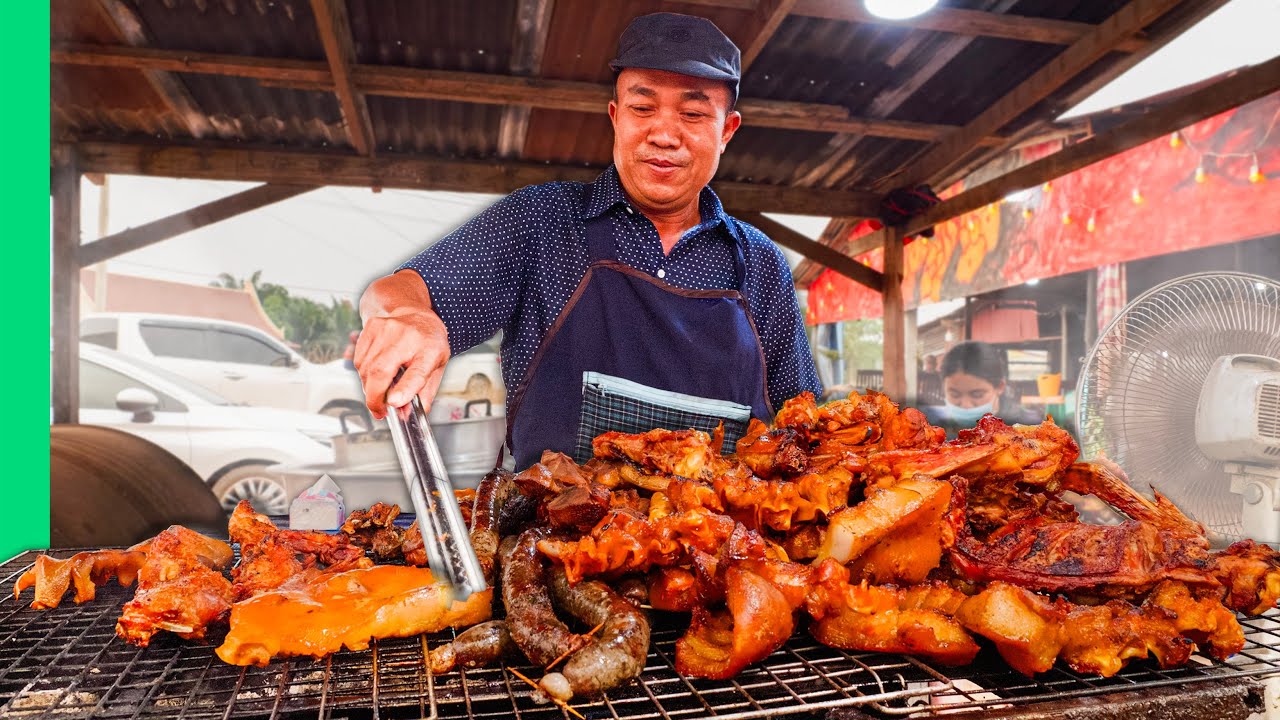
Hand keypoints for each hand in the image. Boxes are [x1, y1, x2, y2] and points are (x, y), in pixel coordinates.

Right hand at [354, 270, 449, 419]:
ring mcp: (385, 329)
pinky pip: (359, 359)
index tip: (394, 404)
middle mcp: (406, 336)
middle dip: (375, 397)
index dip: (405, 389)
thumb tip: (407, 414)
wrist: (415, 315)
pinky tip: (373, 376)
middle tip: (378, 412)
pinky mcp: (370, 328)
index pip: (418, 371)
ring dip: (368, 387)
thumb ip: (424, 392)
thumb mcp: (437, 367)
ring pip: (365, 368)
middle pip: (381, 371)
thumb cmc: (428, 342)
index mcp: (430, 348)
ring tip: (378, 394)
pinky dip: (363, 374)